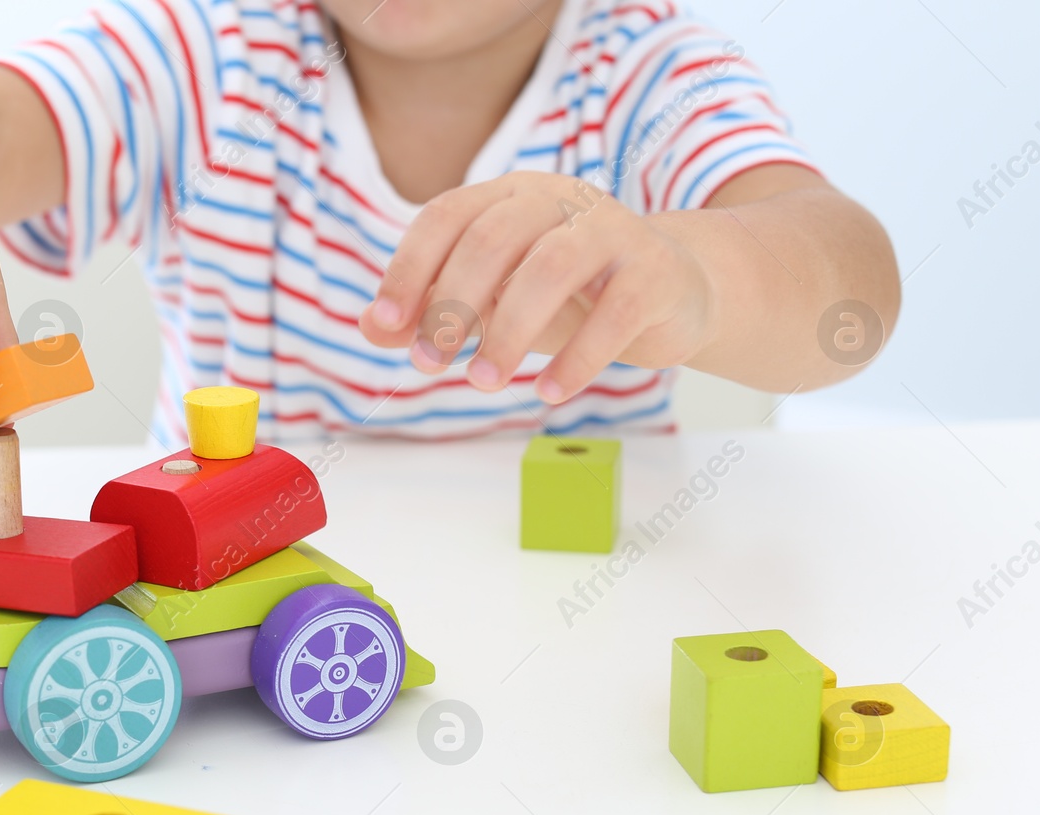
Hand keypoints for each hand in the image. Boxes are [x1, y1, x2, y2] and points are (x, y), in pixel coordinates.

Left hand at [359, 172, 717, 403]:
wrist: (668, 295)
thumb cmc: (565, 298)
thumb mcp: (491, 302)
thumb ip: (430, 310)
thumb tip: (371, 326)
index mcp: (509, 197)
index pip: (446, 216)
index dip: (410, 268)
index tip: (390, 324)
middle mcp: (559, 199)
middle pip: (493, 238)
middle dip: (452, 304)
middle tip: (429, 364)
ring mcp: (612, 229)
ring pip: (550, 268)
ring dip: (508, 331)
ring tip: (484, 383)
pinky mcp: (655, 270)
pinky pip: (615, 312)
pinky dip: (578, 357)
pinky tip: (550, 392)